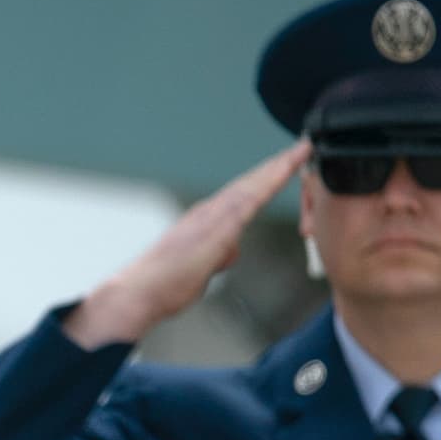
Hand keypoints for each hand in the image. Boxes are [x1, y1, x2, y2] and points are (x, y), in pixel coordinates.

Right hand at [62, 141, 308, 351]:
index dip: (264, 178)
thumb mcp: (200, 271)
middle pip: (250, 184)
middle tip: (302, 147)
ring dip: (278, 167)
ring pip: (253, 185)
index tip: (285, 164)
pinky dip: (271, 181)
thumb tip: (231, 250)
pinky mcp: (219, 227)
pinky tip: (286, 170)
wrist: (138, 293)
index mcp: (205, 220)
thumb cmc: (163, 286)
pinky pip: (252, 198)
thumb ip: (218, 257)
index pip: (242, 195)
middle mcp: (209, 211)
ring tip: (301, 150)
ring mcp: (213, 216)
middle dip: (277, 165)